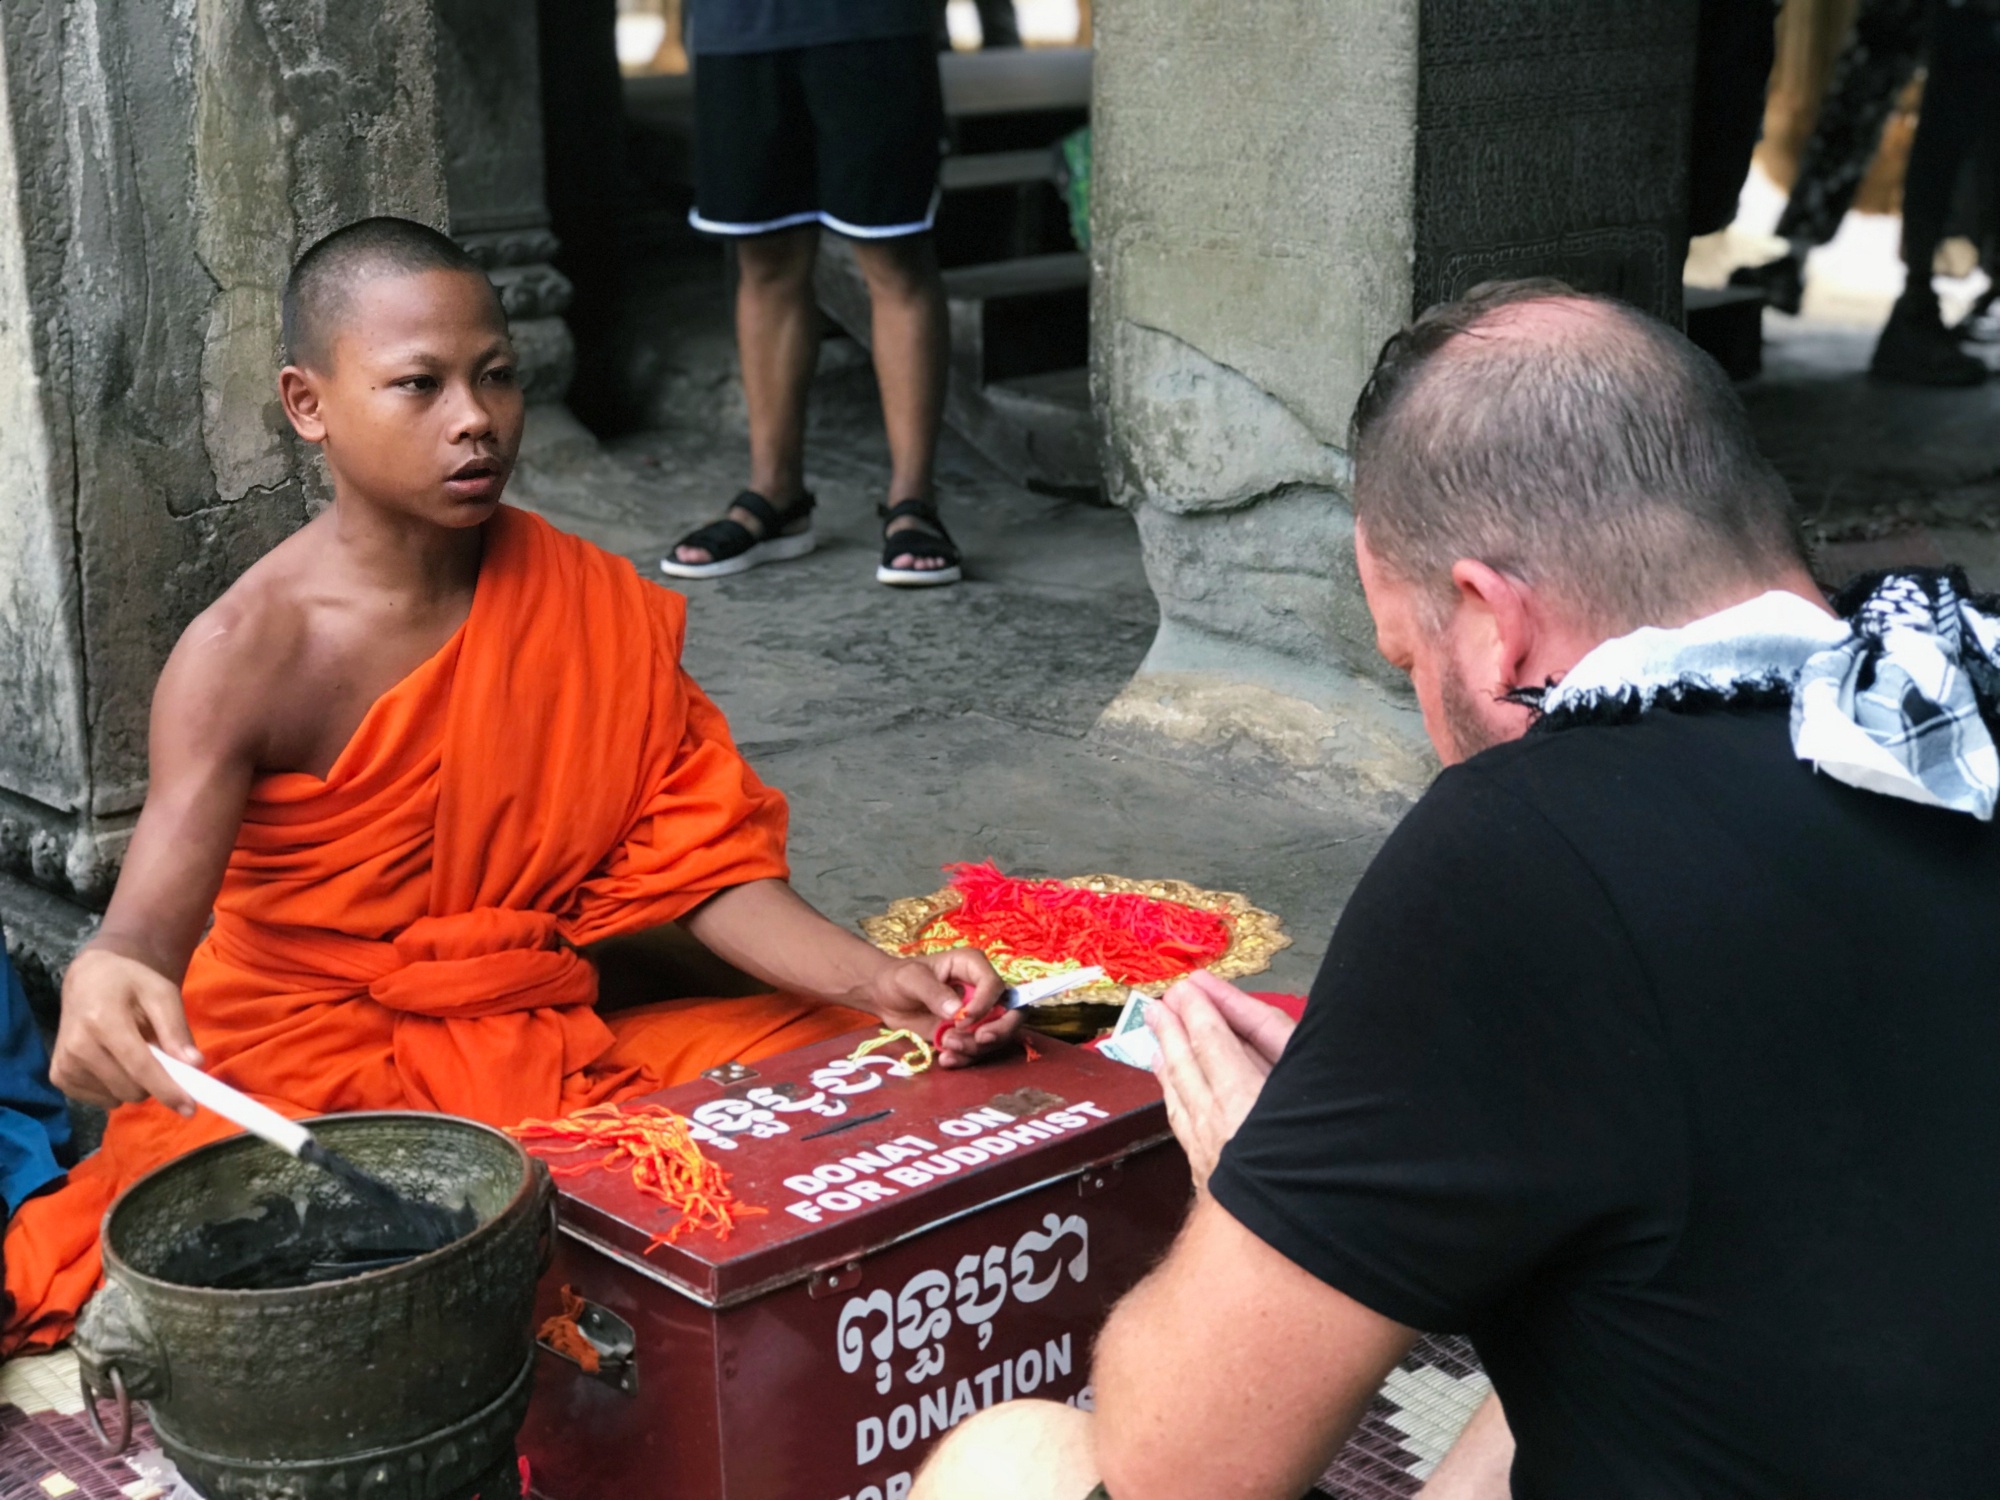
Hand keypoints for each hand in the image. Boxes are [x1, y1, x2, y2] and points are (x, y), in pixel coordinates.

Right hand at [52, 946, 202, 1114]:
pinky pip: (102, 1100)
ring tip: (131, 1052)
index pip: (139, 1066)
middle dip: (155, 1083)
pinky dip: (116, 1088)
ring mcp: (64, 1064)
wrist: (88, 980)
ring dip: (136, 1084)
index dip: (167, 1089)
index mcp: (103, 1021)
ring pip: (117, 1098)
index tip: (190, 1108)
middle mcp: (77, 1046)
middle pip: (130, 1088)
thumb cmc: (131, 984)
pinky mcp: (59, 1077)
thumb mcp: (162, 994)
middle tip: (159, 1056)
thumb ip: (176, 1030)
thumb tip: (194, 1064)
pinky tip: (114, 1061)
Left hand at [858, 947, 1016, 1067]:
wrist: (885, 997)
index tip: (961, 1019)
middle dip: (999, 1031)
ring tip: (946, 1046)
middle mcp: (982, 990)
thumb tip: (956, 1010)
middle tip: (980, 1040)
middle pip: (1012, 1012)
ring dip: (975, 1047)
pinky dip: (965, 1059)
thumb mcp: (911, 979)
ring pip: (996, 1036)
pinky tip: (945, 1058)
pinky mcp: (968, 1034)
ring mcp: (978, 1014)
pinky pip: (978, 1051)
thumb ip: (933, 992)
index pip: (995, 985)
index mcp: (972, 966)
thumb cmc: (898, 978)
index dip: (986, 1005)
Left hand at [1151, 970, 1295, 1189]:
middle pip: (1188, 1064)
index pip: (1213, 1042)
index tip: (1190, 987)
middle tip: (1161, 1002)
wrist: (1293, 1246)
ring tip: (1156, 1032)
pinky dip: (1173, 1094)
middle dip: (1174, 1028)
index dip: (1201, 1011)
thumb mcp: (1302, 1080)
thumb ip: (1267, 1036)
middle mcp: (1217, 1123)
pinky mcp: (1208, 1175)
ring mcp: (1208, 1152)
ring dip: (1167, 1057)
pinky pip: (1182, 1120)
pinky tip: (1170, 1083)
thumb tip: (1229, 1005)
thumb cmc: (1313, 1161)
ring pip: (1179, 1093)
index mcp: (1243, 1099)